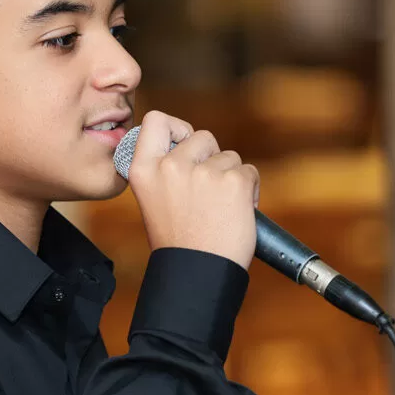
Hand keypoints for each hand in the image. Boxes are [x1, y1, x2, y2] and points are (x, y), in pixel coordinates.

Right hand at [124, 111, 260, 268]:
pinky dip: (250, 190)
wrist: (198, 273)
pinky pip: (249, 172)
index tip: (184, 143)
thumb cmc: (179, 242)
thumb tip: (189, 146)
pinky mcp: (233, 182)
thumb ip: (166, 170)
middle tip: (207, 192)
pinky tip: (237, 213)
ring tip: (220, 209)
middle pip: (203, 137)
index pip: (156, 120)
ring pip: (229, 157)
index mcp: (143, 169)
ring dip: (231, 177)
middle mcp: (171, 166)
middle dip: (212, 158)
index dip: (176, 128)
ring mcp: (203, 173)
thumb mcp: (154, 200)